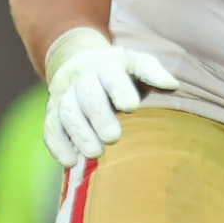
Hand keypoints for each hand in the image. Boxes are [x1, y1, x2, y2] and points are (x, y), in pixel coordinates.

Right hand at [41, 27, 175, 168]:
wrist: (77, 60)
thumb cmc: (119, 69)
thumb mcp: (137, 63)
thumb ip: (153, 73)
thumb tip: (172, 86)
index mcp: (106, 63)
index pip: (112, 76)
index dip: (119, 90)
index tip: (131, 107)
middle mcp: (80, 76)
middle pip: (87, 95)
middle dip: (99, 117)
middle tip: (113, 138)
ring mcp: (63, 93)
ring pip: (66, 112)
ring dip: (79, 134)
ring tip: (95, 154)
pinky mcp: (52, 110)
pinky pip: (50, 127)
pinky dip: (57, 145)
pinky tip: (70, 162)